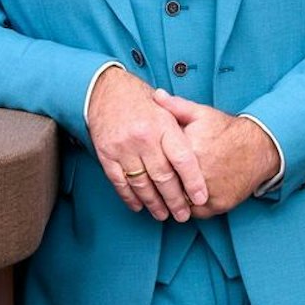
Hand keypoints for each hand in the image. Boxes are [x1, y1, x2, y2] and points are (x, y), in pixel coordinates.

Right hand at [84, 67, 207, 221]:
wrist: (104, 89)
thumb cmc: (138, 100)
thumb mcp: (165, 107)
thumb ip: (182, 132)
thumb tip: (200, 155)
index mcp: (162, 125)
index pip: (182, 160)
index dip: (193, 182)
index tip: (200, 198)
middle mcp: (143, 138)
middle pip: (163, 177)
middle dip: (175, 200)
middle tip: (182, 214)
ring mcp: (123, 147)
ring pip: (142, 184)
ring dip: (153, 203)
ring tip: (163, 214)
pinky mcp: (106, 154)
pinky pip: (120, 182)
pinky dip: (129, 197)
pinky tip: (138, 205)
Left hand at [151, 90, 279, 217]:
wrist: (259, 148)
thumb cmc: (227, 130)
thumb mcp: (201, 113)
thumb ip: (175, 107)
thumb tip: (156, 95)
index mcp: (189, 150)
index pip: (159, 163)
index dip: (150, 165)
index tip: (145, 164)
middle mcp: (199, 174)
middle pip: (166, 186)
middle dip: (158, 186)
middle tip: (150, 183)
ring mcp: (209, 192)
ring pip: (178, 203)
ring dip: (171, 200)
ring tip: (165, 193)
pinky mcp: (218, 205)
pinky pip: (195, 213)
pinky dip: (187, 208)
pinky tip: (183, 199)